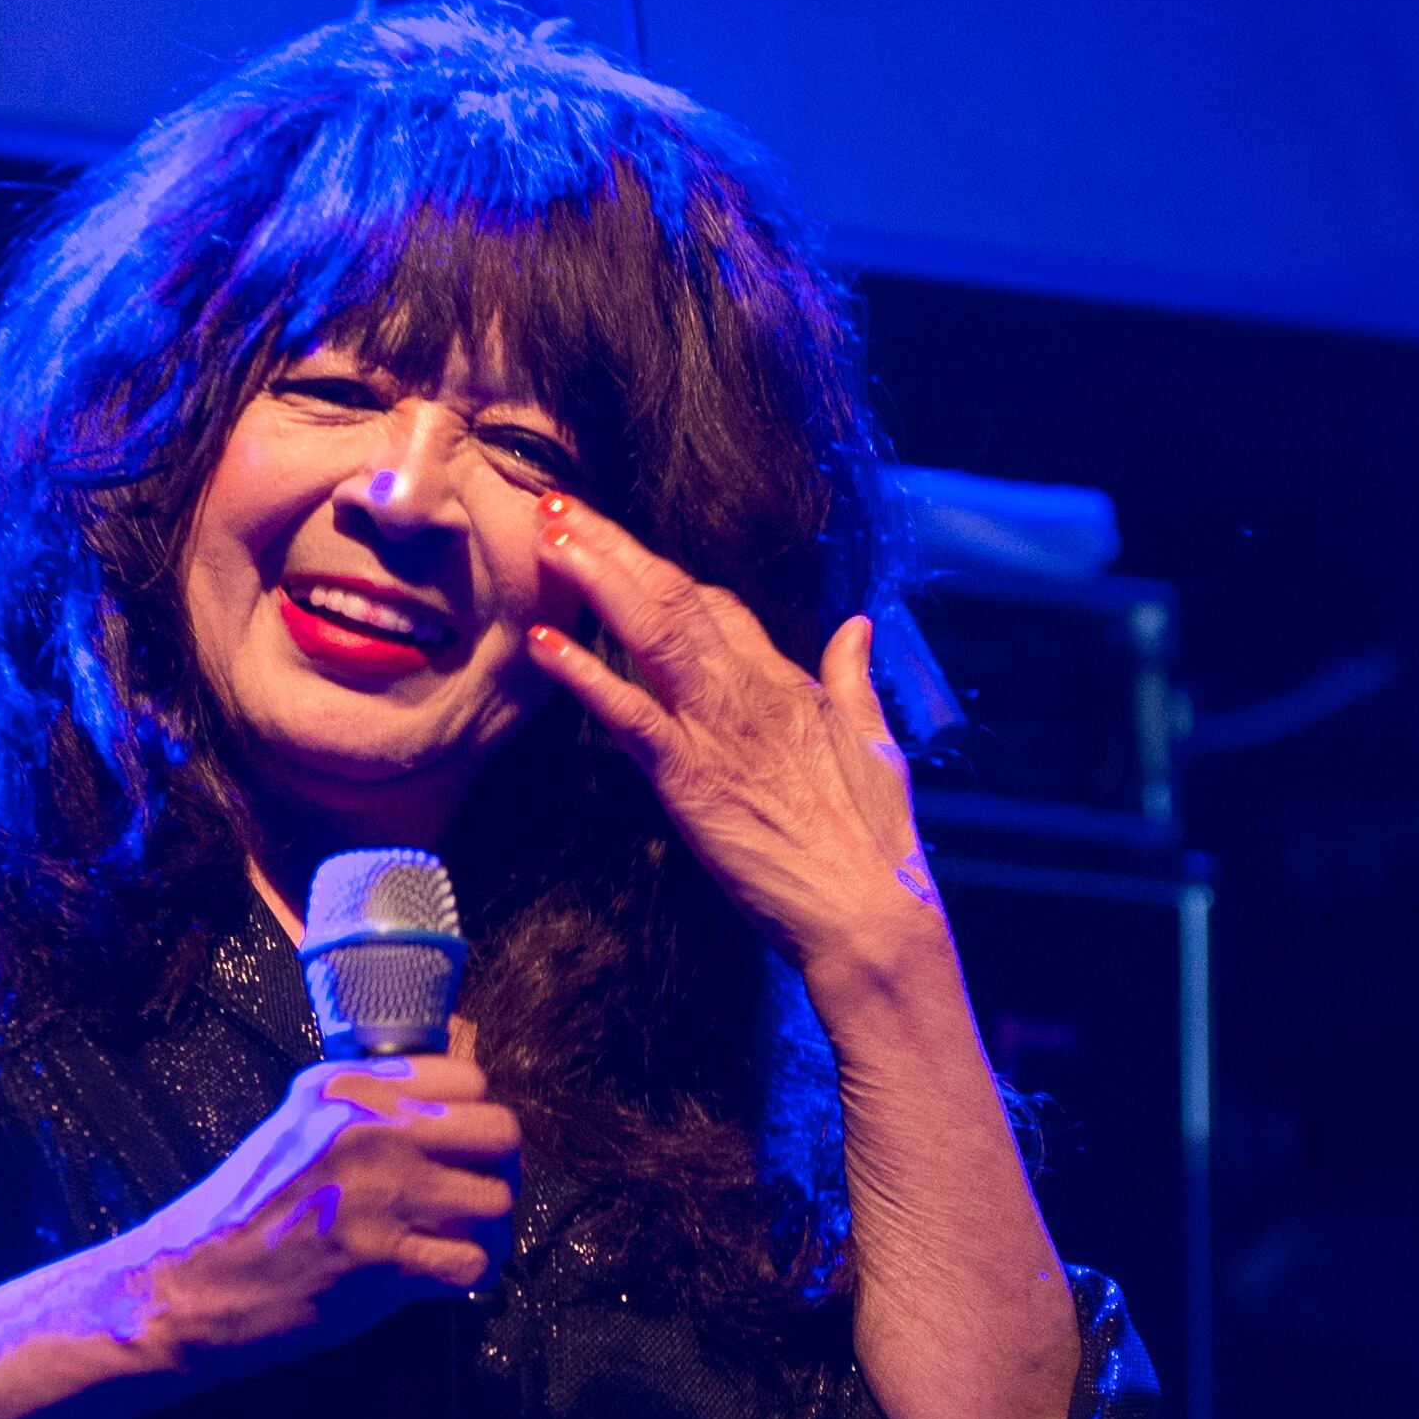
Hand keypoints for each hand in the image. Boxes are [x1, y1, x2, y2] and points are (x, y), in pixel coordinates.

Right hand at [121, 1050, 521, 1372]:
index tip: (462, 1152)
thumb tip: (455, 1071)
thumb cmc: (244, 1210)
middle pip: (500, 1133)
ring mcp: (380, 1192)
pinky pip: (474, 1262)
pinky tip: (442, 1279)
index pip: (470, 1077)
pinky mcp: (384, 1259)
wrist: (191, 1284)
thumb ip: (369, 1100)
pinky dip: (467, 1277)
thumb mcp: (298, 1124)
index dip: (476, 1119)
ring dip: (489, 1231)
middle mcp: (371, 1128)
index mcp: (350, 1087)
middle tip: (475, 1201)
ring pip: (496, 1201)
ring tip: (462, 1246)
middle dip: (498, 1172)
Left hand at [515, 498, 938, 982]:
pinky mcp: (689, 777)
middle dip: (614, 546)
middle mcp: (747, 690)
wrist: (867, 913)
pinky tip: (542, 641)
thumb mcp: (876, 741)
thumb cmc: (876, 842)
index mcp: (787, 682)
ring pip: (649, 631)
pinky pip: (627, 712)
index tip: (620, 548)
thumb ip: (855, 677)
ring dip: (594, 578)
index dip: (664, 574)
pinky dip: (583, 673)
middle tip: (560, 504)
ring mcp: (714, 729)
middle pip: (673, 597)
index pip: (718, 607)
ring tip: (548, 535)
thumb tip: (858, 626)